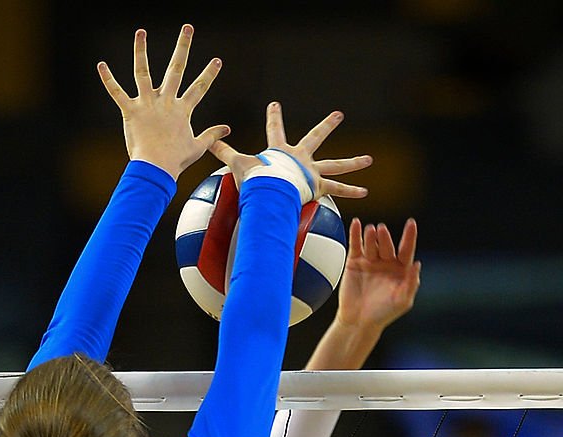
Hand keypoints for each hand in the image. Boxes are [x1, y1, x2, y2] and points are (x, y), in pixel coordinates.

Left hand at [97, 24, 229, 179]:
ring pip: (143, 72)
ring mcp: (147, 105)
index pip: (199, 88)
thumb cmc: (176, 160)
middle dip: (183, 47)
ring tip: (141, 32)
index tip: (217, 61)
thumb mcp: (198, 147)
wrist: (156, 168)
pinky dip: (108, 79)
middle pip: (176, 69)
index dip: (209, 74)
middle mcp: (166, 101)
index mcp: (182, 110)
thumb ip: (212, 135)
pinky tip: (101, 65)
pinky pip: (117, 92)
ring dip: (141, 51)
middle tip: (188, 28)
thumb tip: (227, 129)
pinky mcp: (130, 112)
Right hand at [209, 102, 371, 200]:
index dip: (274, 117)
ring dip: (353, 162)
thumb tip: (208, 143)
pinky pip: (337, 189)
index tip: (275, 105)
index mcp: (281, 151)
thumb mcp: (237, 164)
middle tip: (338, 115)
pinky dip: (351, 191)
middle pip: (316, 137)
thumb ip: (223, 154)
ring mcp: (311, 171)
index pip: (275, 129)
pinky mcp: (318, 185)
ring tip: (368, 160)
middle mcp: (300, 157)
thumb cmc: (254, 179)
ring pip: (336, 165)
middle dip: (327, 125)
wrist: (269, 190)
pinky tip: (364, 191)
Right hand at [336, 218, 420, 331]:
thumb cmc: (383, 314)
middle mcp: (386, 263)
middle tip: (381, 230)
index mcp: (400, 269)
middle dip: (385, 237)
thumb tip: (417, 264)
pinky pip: (355, 246)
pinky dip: (355, 234)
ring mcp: (370, 261)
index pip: (406, 249)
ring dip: (371, 235)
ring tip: (371, 230)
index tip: (411, 223)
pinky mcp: (354, 263)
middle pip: (387, 245)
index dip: (409, 236)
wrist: (358, 322)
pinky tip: (356, 224)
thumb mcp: (402, 301)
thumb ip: (411, 283)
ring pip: (372, 244)